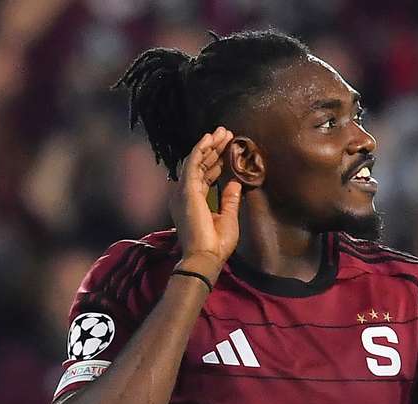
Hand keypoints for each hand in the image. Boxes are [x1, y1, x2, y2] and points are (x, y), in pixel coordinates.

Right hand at [170, 127, 241, 282]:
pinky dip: (200, 150)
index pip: (205, 176)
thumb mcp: (228, 218)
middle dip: (214, 149)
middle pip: (200, 165)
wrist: (206, 256)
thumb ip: (229, 199)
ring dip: (209, 145)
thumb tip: (234, 183)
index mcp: (194, 202)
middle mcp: (185, 194)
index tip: (228, 150)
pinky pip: (192, 164)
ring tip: (222, 132)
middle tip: (226, 134)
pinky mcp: (186, 190)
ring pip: (196, 161)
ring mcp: (184, 191)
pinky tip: (210, 139)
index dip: (216, 162)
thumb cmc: (216, 244)